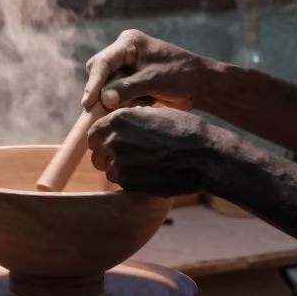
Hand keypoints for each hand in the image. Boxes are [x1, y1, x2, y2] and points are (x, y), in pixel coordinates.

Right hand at [83, 29, 219, 112]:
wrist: (201, 85)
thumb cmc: (181, 74)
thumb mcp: (154, 80)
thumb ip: (128, 88)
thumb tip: (103, 99)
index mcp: (128, 43)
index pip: (103, 63)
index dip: (93, 84)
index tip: (87, 103)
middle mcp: (123, 53)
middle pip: (99, 74)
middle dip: (102, 93)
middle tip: (103, 112)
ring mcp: (126, 68)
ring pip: (106, 88)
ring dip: (115, 100)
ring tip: (138, 104)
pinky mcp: (130, 83)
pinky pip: (116, 96)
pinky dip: (124, 104)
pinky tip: (142, 105)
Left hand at [88, 106, 217, 197]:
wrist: (202, 156)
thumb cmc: (184, 130)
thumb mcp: (156, 113)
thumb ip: (133, 116)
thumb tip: (125, 117)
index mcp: (119, 119)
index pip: (94, 131)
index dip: (101, 136)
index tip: (109, 140)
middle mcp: (114, 140)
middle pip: (96, 151)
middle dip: (106, 153)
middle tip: (123, 154)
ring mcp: (120, 163)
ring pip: (107, 169)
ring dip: (118, 167)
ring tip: (138, 164)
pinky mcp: (129, 183)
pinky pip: (120, 182)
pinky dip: (128, 179)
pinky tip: (145, 174)